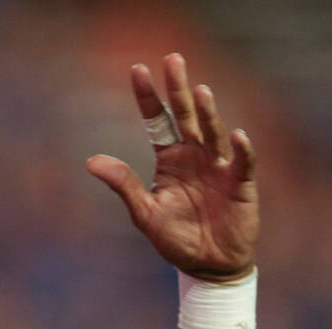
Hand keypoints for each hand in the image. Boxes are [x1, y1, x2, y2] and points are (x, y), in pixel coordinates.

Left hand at [87, 53, 258, 280]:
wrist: (208, 266)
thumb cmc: (176, 238)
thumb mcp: (144, 213)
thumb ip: (123, 185)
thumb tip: (91, 161)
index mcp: (170, 159)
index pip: (157, 121)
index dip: (148, 97)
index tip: (137, 69)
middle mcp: (194, 156)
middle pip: (186, 116)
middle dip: (178, 89)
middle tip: (172, 59)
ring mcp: (218, 167)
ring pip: (212, 133)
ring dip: (208, 113)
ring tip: (199, 91)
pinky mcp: (240, 184)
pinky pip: (241, 163)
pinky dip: (239, 150)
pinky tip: (234, 135)